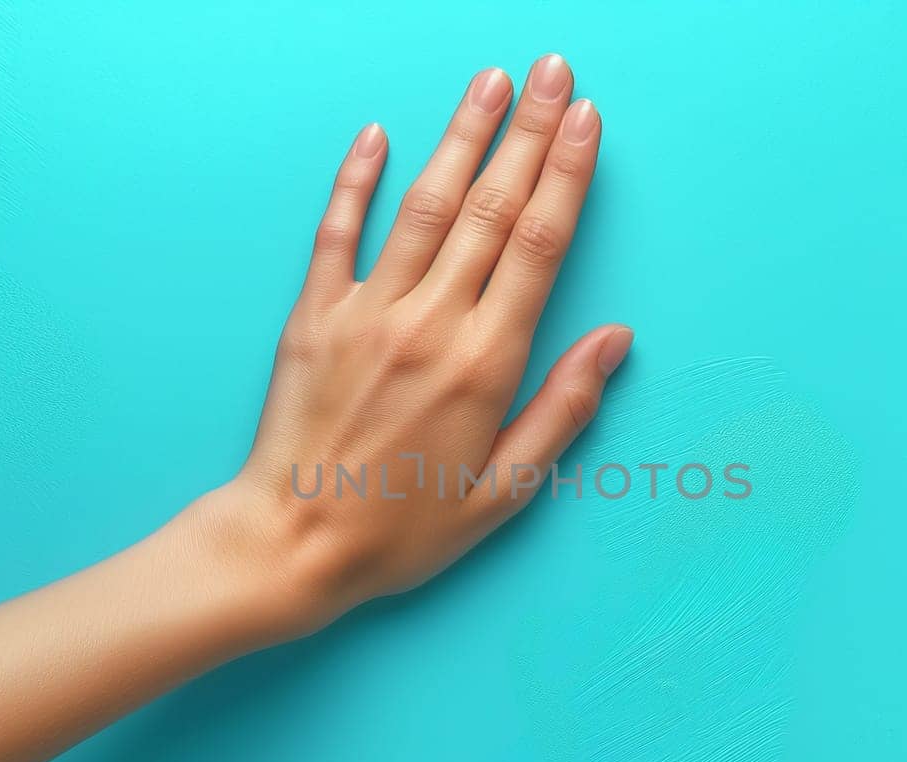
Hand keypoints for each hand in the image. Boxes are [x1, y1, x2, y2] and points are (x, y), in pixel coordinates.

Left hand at [200, 54, 629, 637]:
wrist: (291, 544)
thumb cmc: (402, 529)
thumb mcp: (504, 492)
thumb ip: (563, 410)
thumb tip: (615, 340)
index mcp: (484, 364)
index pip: (538, 246)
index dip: (567, 175)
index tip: (588, 120)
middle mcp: (428, 323)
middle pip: (490, 208)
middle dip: (529, 133)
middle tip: (556, 73)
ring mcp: (366, 312)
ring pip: (424, 205)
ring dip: (461, 136)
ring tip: (492, 81)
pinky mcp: (313, 316)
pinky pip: (337, 233)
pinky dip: (356, 180)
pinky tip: (377, 135)